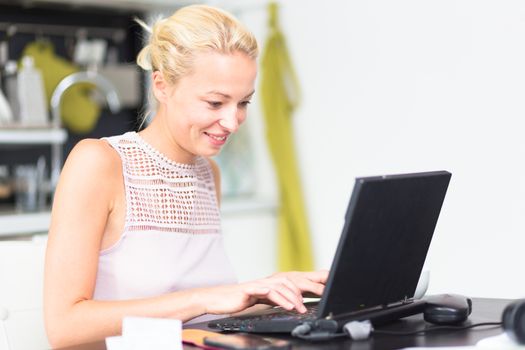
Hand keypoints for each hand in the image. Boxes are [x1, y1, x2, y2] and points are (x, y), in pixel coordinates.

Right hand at [200, 269, 328, 314]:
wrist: (217, 299)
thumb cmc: (238, 301)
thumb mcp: (261, 301)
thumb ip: (275, 299)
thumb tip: (290, 303)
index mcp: (271, 283)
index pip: (294, 281)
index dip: (309, 284)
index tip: (324, 291)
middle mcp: (267, 280)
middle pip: (292, 280)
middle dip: (308, 287)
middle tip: (321, 296)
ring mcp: (259, 283)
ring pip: (282, 285)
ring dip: (294, 297)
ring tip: (301, 308)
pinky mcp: (250, 289)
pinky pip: (268, 292)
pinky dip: (280, 299)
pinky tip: (287, 306)